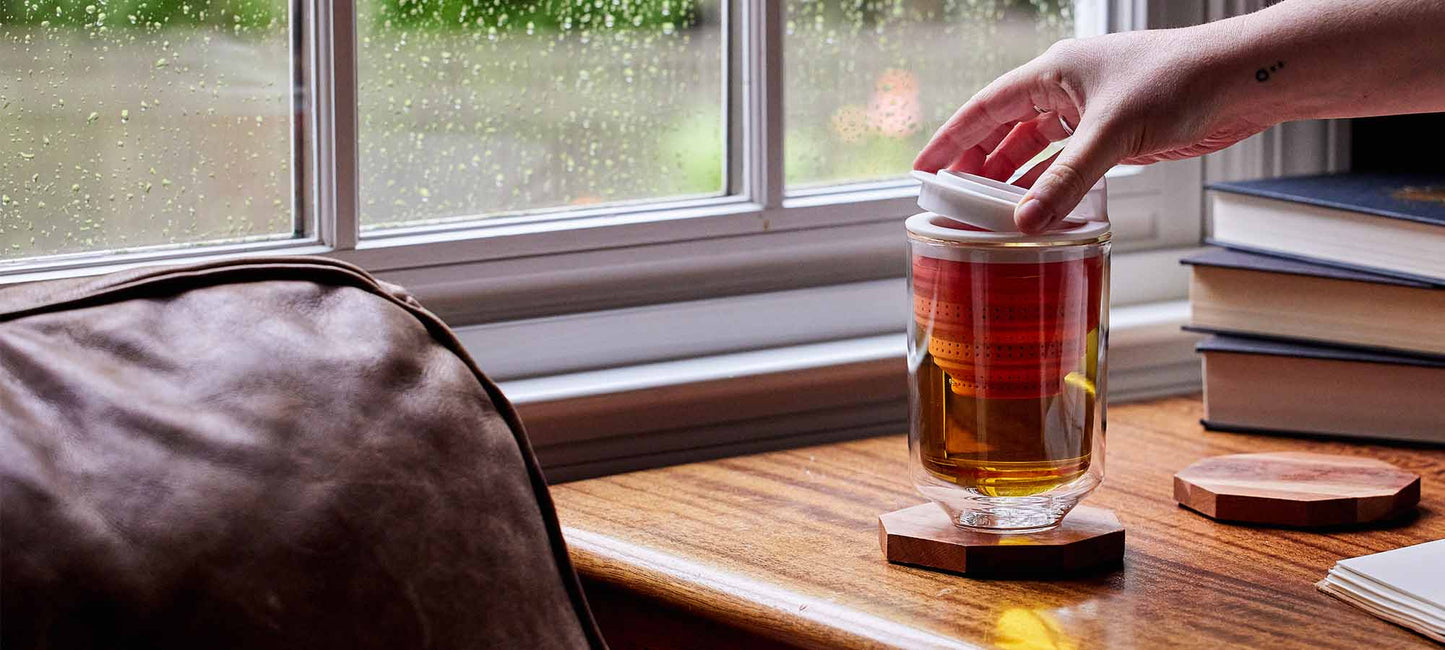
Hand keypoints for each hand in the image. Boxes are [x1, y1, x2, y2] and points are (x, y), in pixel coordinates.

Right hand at [914, 28, 1272, 232]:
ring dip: (1012, 177)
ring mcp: (1090, 111)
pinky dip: (1049, 184)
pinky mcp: (1115, 132)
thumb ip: (1067, 181)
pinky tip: (1038, 206)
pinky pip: (1067, 161)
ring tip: (985, 209)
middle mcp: (1066, 89)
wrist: (1241, 80)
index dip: (951, 139)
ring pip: (1035, 147)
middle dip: (976, 163)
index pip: (985, 107)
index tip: (924, 167)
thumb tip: (1026, 221)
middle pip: (1004, 128)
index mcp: (1054, 71)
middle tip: (951, 197)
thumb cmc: (1181, 80)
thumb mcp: (1113, 134)